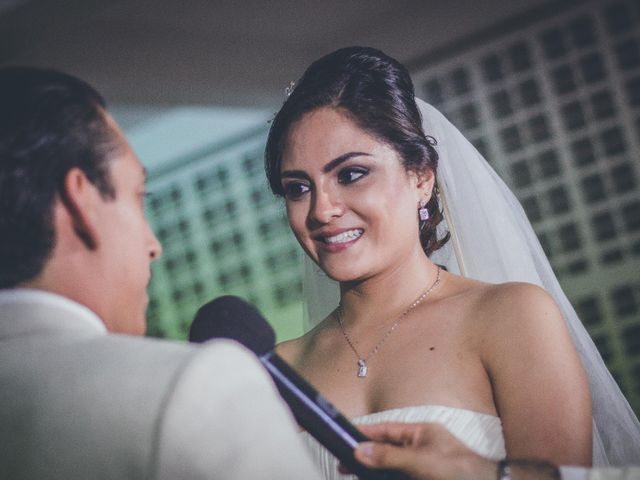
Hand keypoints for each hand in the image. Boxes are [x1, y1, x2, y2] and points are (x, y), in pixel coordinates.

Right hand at [352, 422, 495, 479]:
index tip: (344, 436)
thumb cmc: (461, 472)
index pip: (387, 429)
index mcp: (422, 433)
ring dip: (374, 471)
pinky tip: (374, 479)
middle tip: (342, 465)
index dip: (365, 433)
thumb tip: (360, 450)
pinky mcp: (424, 479)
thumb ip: (390, 456)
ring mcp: (424, 467)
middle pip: (386, 450)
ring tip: (352, 475)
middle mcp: (422, 448)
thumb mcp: (422, 462)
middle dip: (365, 456)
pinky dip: (386, 478)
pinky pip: (399, 476)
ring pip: (391, 467)